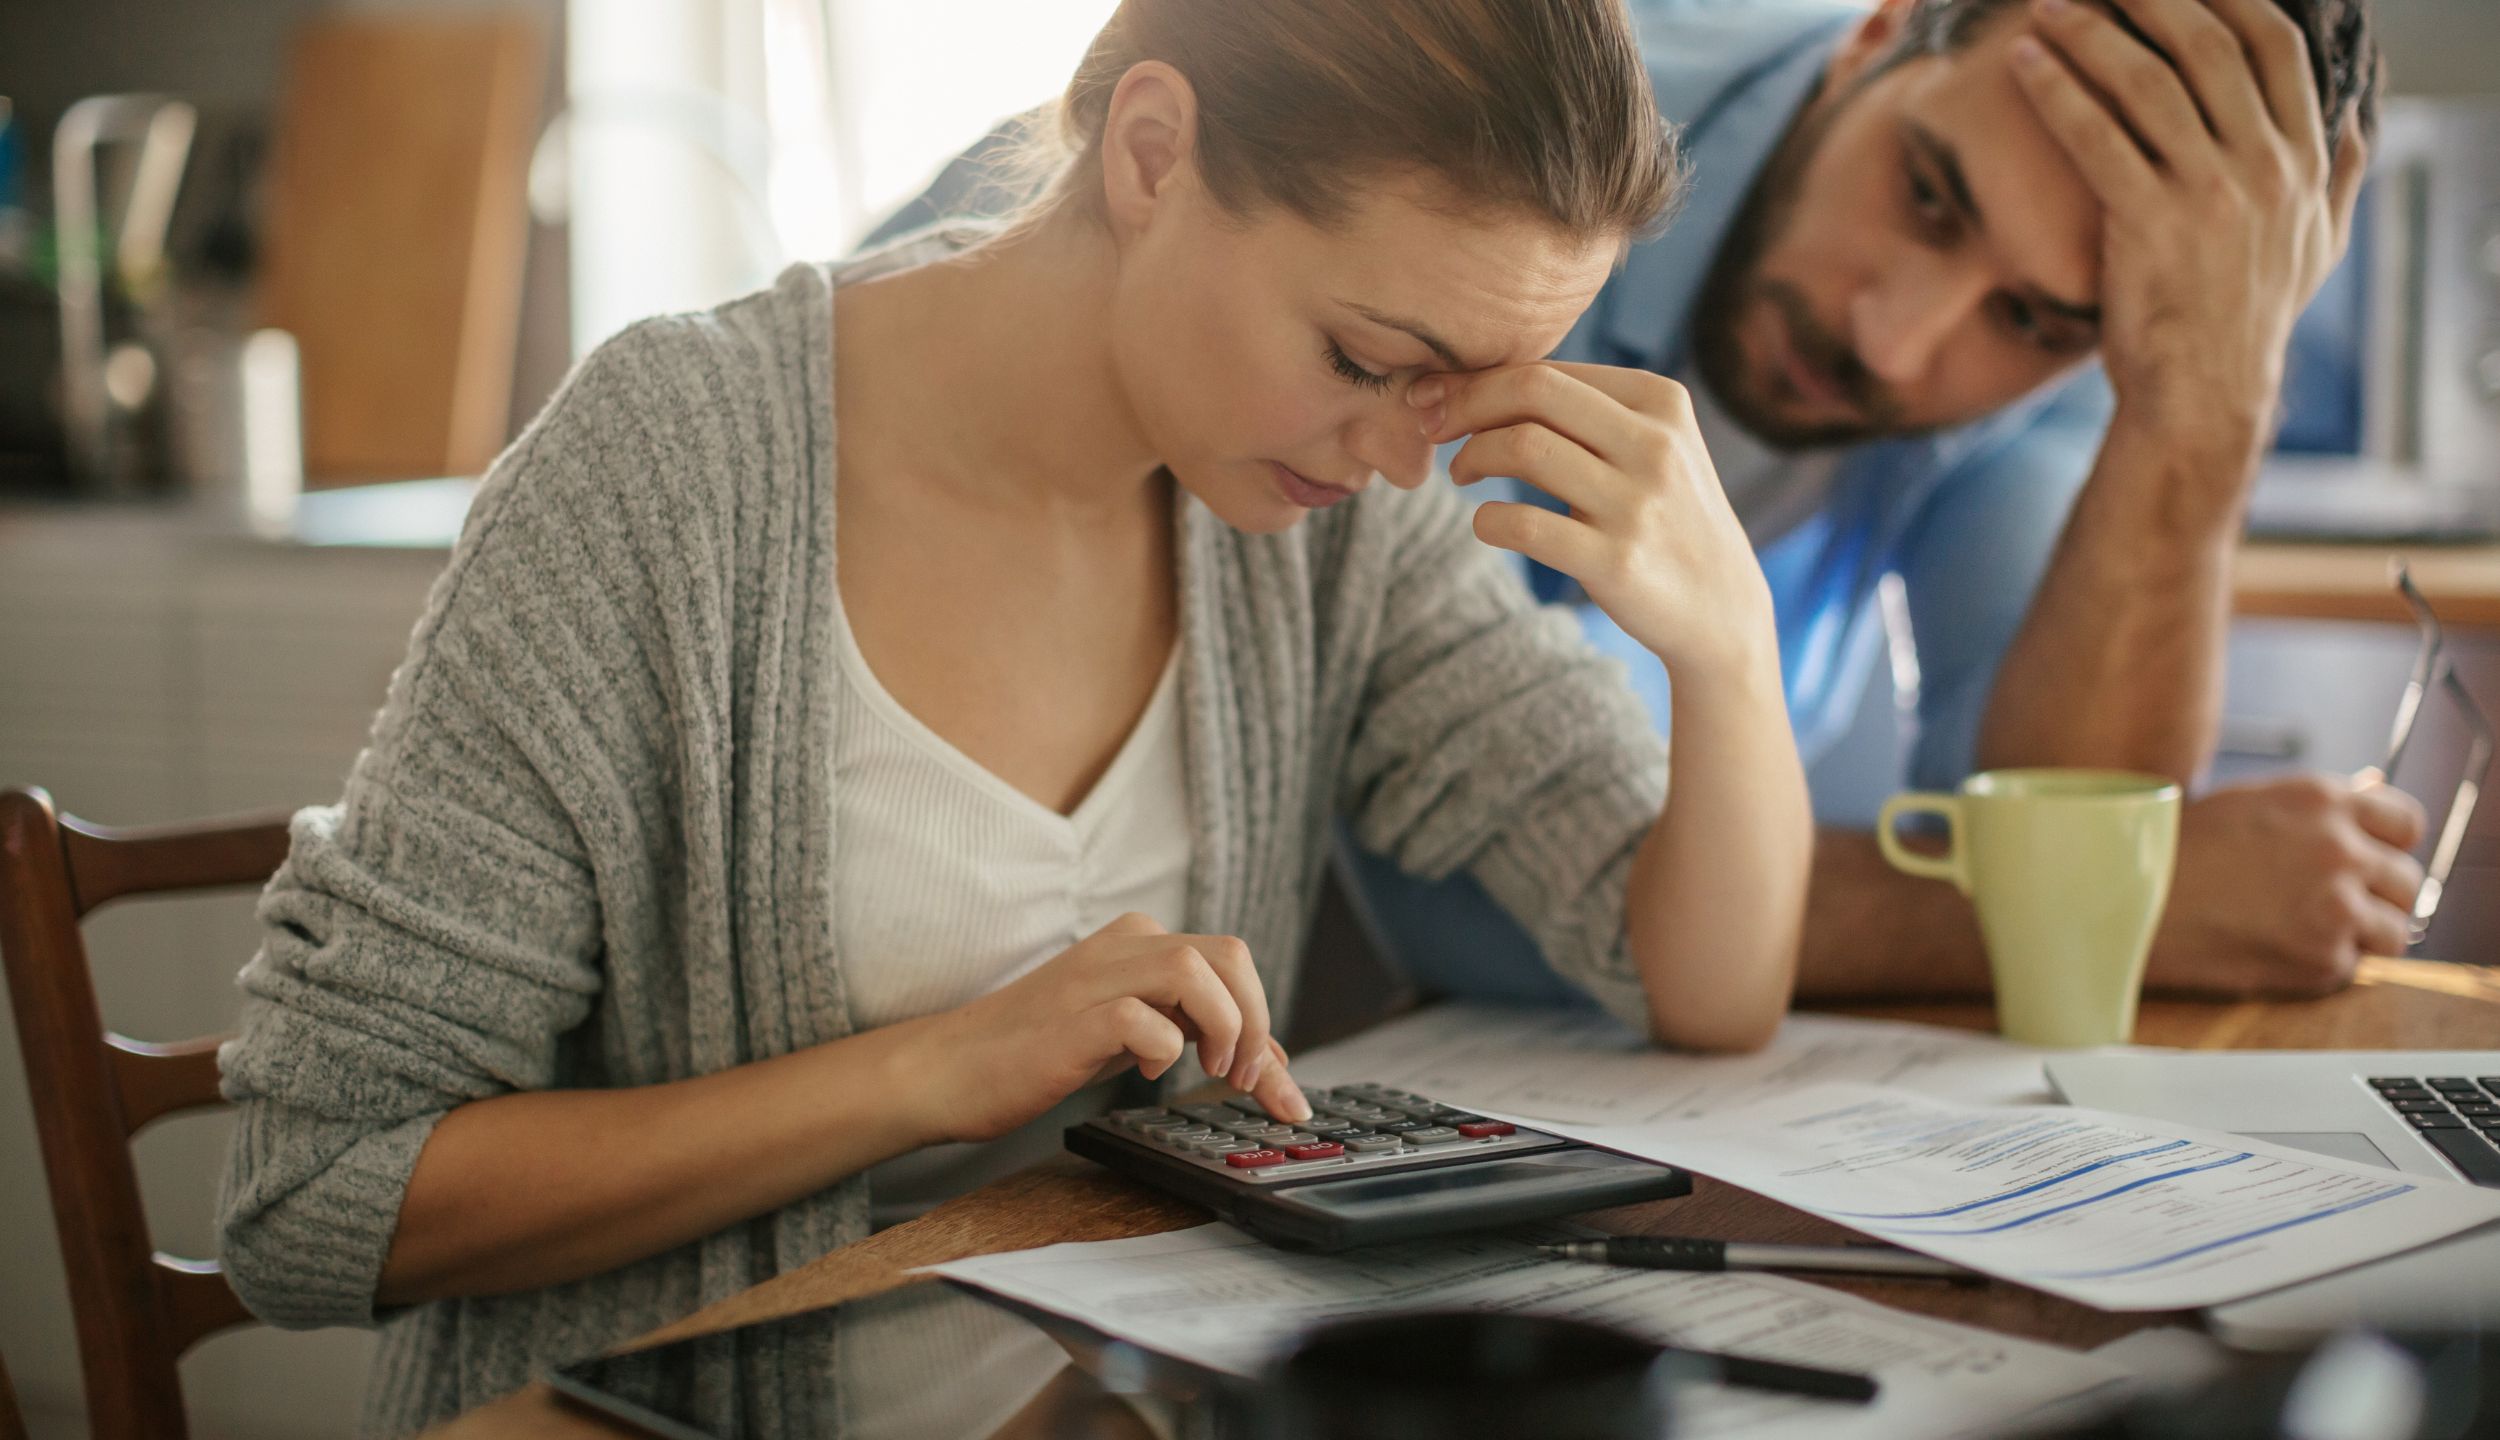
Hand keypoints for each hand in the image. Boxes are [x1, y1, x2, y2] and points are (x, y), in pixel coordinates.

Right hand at [922, 912, 1309, 1143]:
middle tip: (1242, 1077)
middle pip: (1228, 954)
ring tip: (1211, 1070)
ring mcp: (1095, 979)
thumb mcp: (1130, 1034)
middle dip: (1256, 1020)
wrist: (949, 1068)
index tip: (1278, 1086)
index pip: (1231, 961)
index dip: (1267, 1021)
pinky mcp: (1070, 1021)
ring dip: (1224, 1027)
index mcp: (1139, 944)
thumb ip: (1192, 1031)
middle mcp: (1122, 948)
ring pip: (1194, 970)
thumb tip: (1269, 1061)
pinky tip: (1151, 1069)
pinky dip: (1162, 1045)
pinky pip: (1140, 1016)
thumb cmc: (1038, 1050)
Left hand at [1411, 362, 1775, 681]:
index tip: (1437, 398)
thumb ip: (1584, 410)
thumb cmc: (1664, 515)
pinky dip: (1487, 520)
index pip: (1548, 369)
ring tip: (1462, 473)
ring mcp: (1638, 503)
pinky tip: (1487, 523)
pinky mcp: (1617, 561)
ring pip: (1523, 447)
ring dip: (1471, 456)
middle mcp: (1655, 444)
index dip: (1478, 380)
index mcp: (1660, 400)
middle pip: (1532, 391)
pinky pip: (1524, 525)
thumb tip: (1478, 379)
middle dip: (1464, 402)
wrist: (1720, 608)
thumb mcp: (1649, 446)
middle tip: (1431, 426)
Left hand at [2012, 0, 2367, 455]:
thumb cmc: (2250, 320)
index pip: (2275, 47)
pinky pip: (2098, 138)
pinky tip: (2025, 64)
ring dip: (2093, 33)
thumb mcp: (2317, 247)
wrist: (2206, 394)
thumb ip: (2338, 178)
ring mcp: (2209, 193)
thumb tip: (2355, 125)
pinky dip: (2059, 94)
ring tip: (2044, 6)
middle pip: (2208, 46)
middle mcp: (2264, 164)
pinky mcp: (2150, 224)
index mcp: (2302, 158)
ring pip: (2149, 82)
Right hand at [2145, 772, 2425, 996]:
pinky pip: (2349, 967)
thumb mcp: (2251, 803)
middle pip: (2405, 881)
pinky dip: (2319, 965)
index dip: (2387, 846)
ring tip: (2302, 932)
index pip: (2407, 822)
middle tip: (2326, 904)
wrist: (2124, 902)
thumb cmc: (2175, 851)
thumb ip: (2319, 806)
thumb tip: (2376, 790)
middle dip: (2374, 895)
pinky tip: (2272, 949)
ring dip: (2358, 936)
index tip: (2368, 861)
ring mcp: (2337, 906)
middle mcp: (2340, 849)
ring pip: (2392, 931)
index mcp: (2323, 800)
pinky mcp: (2322, 958)